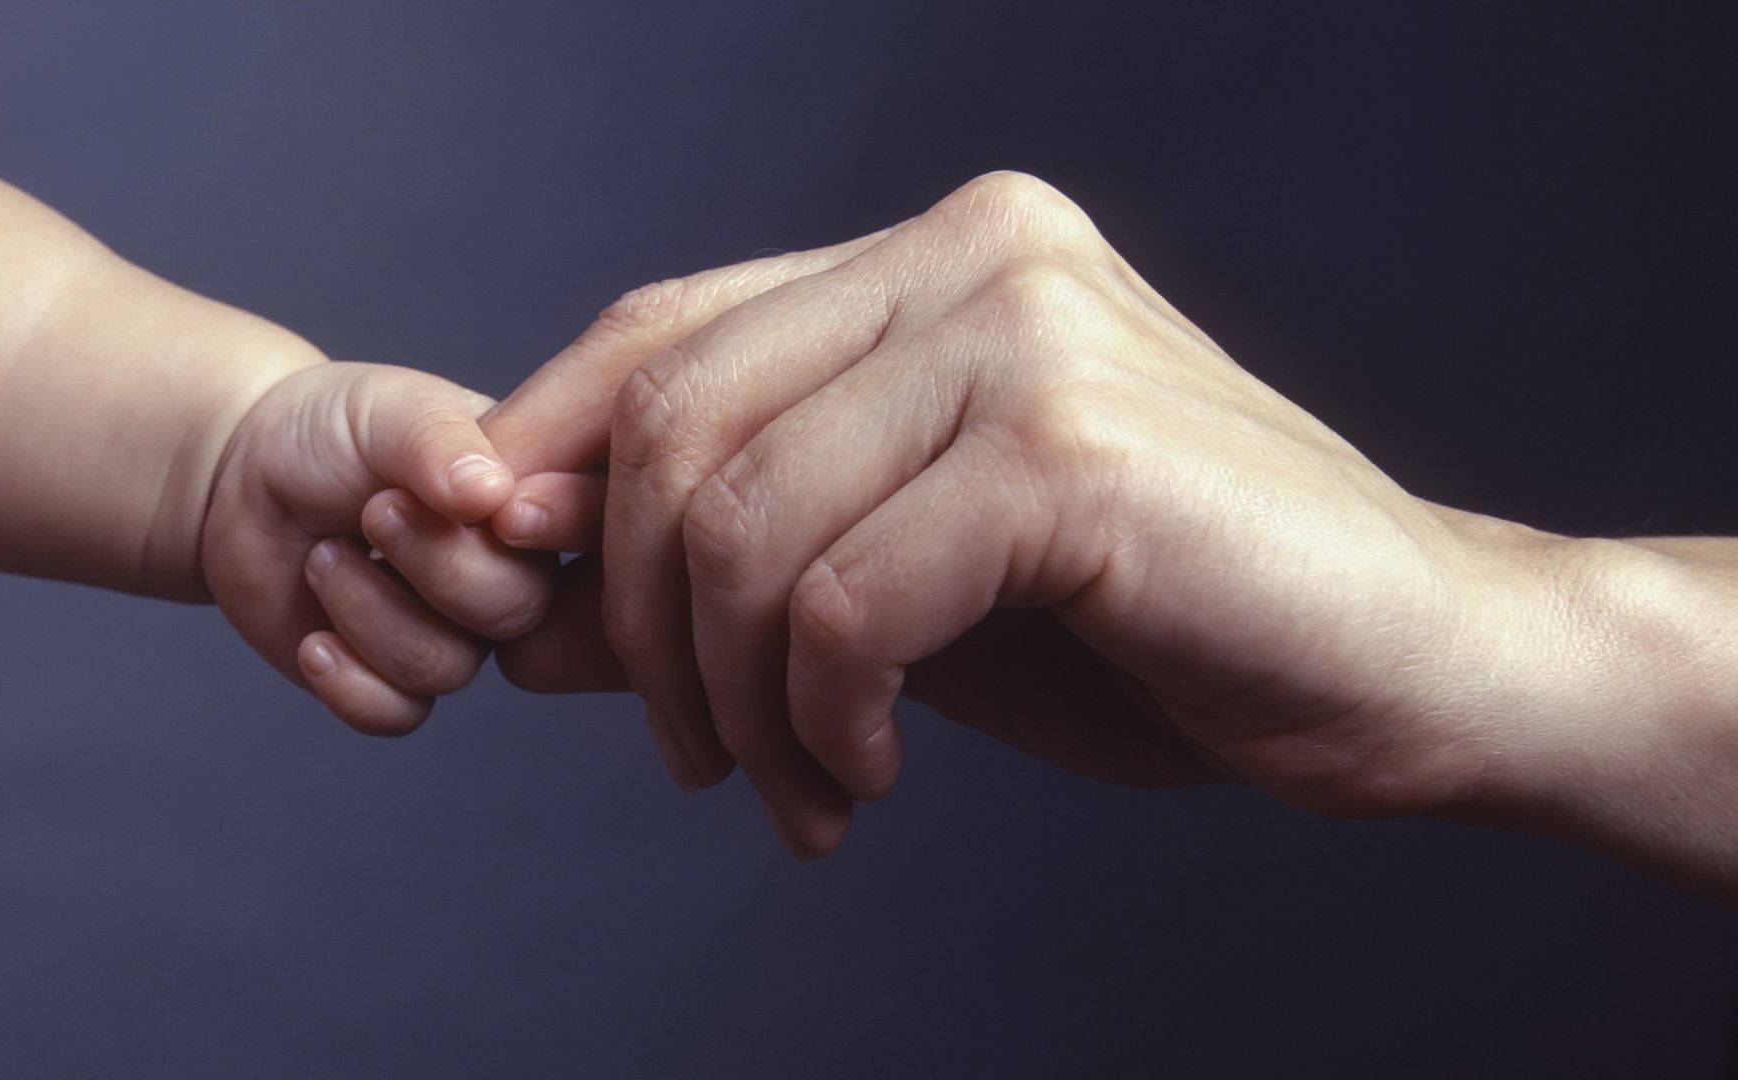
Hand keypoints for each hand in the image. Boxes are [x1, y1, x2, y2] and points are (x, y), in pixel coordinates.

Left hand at [201, 361, 552, 734]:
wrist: (247, 474)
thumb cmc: (334, 428)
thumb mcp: (390, 410)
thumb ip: (438, 443)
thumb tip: (489, 494)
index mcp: (533, 500)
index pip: (579, 531)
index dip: (546, 527)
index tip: (485, 503)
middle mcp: (510, 573)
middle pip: (516, 611)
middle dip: (435, 566)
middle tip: (373, 511)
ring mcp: (455, 632)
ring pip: (448, 666)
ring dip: (368, 612)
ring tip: (322, 557)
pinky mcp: (394, 679)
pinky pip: (398, 714)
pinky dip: (350, 684)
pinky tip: (314, 639)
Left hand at [481, 172, 1562, 856]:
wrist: (1405, 669)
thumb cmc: (1154, 626)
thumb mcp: (903, 590)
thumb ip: (730, 575)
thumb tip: (524, 611)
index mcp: (938, 255)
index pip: (668, 329)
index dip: (552, 449)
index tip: (513, 578)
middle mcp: (977, 254)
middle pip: (678, 421)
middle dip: (645, 617)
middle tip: (698, 757)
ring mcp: (1028, 334)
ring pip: (746, 519)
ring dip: (737, 696)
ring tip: (801, 791)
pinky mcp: (1070, 446)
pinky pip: (844, 598)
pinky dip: (822, 715)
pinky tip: (870, 775)